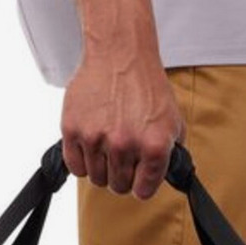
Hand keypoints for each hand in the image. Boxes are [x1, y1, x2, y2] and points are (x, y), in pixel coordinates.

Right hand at [62, 53, 185, 199]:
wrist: (119, 54)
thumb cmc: (146, 85)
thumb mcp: (172, 120)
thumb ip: (169, 152)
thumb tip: (161, 176)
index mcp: (153, 145)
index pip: (143, 190)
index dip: (141, 186)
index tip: (138, 180)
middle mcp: (124, 145)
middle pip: (118, 186)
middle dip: (121, 177)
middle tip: (122, 159)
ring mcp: (96, 138)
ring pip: (96, 178)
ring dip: (102, 168)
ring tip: (107, 148)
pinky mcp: (72, 130)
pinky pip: (75, 166)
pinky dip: (82, 162)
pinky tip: (91, 147)